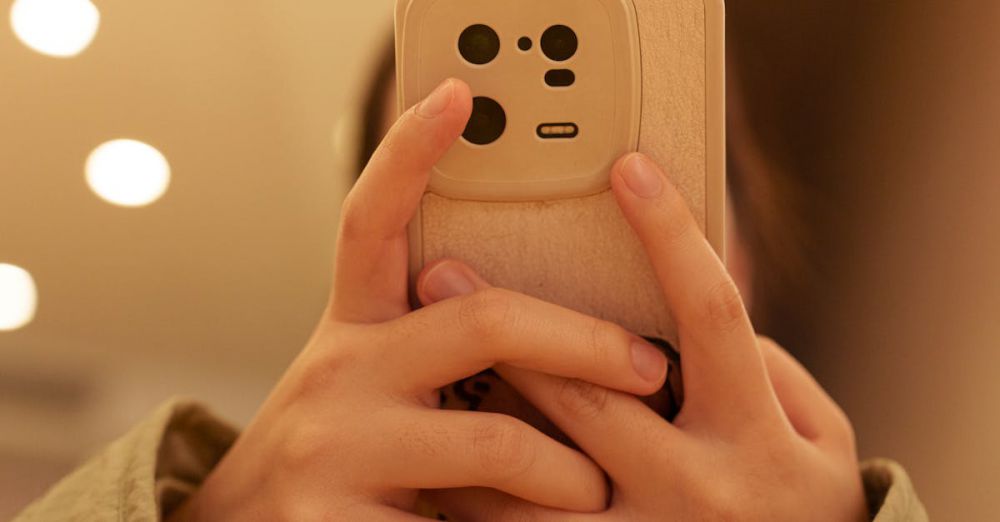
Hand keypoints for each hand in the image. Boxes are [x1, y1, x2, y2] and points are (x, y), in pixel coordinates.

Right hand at [167, 81, 671, 520]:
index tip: (457, 97)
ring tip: (595, 488)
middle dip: (583, 341)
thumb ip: (434, 347)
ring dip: (567, 469)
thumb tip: (548, 332)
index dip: (407, 153)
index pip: (371, 223)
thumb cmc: (342, 450)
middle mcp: (337, 373)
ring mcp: (336, 450)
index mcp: (349, 328)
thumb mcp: (373, 382)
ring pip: (494, 441)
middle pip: (482, 320)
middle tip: (649, 366)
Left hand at [419, 153, 868, 520]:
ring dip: (474, 422)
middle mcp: (699, 489)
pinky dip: (477, 505)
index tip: (628, 169)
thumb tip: (681, 308)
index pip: (712, 316)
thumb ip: (761, 367)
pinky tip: (443, 468)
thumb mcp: (816, 434)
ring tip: (421, 375)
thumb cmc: (806, 505)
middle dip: (513, 332)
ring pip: (537, 479)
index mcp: (755, 434)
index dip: (671, 237)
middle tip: (442, 274)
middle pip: (590, 399)